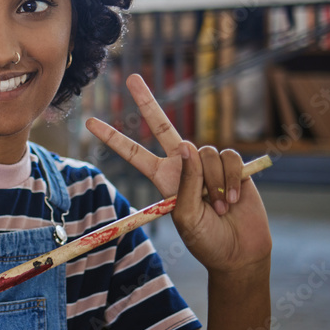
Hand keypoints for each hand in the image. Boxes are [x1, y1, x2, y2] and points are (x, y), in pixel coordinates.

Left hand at [85, 74, 270, 274]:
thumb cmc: (207, 240)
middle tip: (131, 79)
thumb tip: (188, 145)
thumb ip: (184, 183)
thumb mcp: (185, 217)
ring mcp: (206, 163)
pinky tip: (234, 199)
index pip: (133, 153)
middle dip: (147, 101)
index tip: (90, 122)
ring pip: (204, 153)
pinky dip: (232, 180)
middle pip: (161, 125)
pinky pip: (228, 158)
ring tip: (218, 208)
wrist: (239, 251)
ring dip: (213, 183)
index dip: (113, 138)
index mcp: (162, 177)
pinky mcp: (232, 164)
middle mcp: (182, 164)